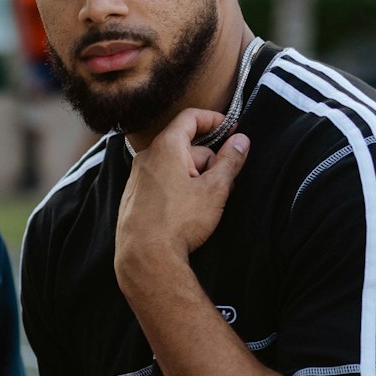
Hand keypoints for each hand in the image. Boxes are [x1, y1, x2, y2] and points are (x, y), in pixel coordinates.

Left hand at [115, 108, 249, 284]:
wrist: (146, 257)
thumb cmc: (179, 221)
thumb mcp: (214, 189)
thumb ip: (230, 161)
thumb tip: (241, 140)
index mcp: (166, 147)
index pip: (190, 118)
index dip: (213, 119)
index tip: (230, 128)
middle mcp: (147, 157)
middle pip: (186, 147)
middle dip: (209, 161)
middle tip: (226, 183)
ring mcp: (137, 178)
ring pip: (174, 167)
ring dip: (195, 178)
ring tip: (209, 203)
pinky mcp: (134, 197)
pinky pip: (162, 183)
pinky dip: (178, 189)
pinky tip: (188, 212)